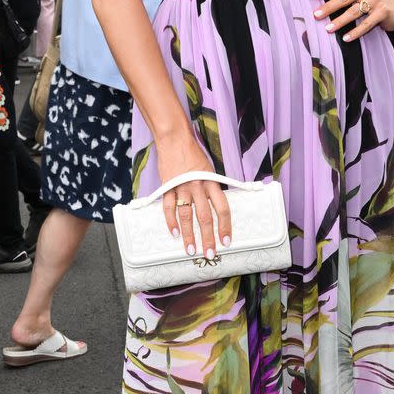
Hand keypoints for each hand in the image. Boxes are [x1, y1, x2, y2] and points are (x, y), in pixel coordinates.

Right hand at [155, 134, 231, 257]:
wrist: (175, 140)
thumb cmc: (194, 155)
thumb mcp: (209, 171)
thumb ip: (212, 188)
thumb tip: (217, 209)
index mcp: (212, 182)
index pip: (222, 208)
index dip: (225, 226)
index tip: (226, 241)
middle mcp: (198, 186)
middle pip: (205, 217)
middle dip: (208, 237)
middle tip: (209, 253)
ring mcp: (182, 187)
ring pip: (186, 216)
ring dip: (189, 235)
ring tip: (190, 249)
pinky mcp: (168, 187)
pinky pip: (169, 208)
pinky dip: (171, 222)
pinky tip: (174, 234)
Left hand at [312, 0, 393, 40]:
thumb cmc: (372, 1)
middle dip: (329, 7)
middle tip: (316, 15)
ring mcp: (375, 0)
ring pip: (354, 11)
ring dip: (340, 21)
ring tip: (328, 28)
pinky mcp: (382, 12)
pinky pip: (367, 23)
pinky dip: (356, 32)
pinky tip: (346, 38)